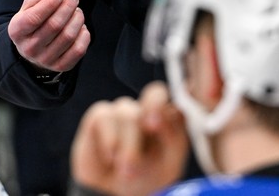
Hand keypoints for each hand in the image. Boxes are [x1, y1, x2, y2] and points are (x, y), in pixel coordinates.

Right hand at [8, 0, 89, 73]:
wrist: (32, 48)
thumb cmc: (32, 21)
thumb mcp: (30, 5)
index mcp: (17, 31)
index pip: (34, 17)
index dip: (51, 2)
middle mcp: (29, 48)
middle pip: (54, 25)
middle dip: (68, 7)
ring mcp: (45, 60)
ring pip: (68, 36)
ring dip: (77, 18)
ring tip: (77, 11)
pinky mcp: (60, 66)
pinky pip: (79, 50)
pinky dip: (84, 34)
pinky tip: (80, 27)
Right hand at [70, 82, 188, 195]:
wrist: (116, 193)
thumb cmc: (147, 176)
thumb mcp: (169, 164)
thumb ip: (175, 137)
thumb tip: (173, 113)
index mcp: (168, 119)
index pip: (177, 101)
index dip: (172, 107)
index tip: (163, 125)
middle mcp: (147, 110)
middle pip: (155, 92)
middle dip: (154, 107)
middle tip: (151, 127)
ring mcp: (124, 111)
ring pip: (128, 113)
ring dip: (128, 145)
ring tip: (127, 170)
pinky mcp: (100, 116)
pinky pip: (105, 116)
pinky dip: (109, 140)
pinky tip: (111, 158)